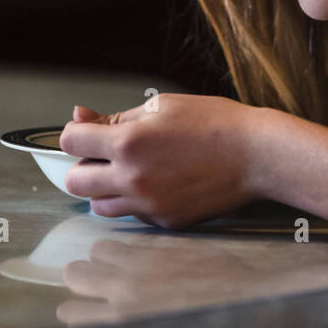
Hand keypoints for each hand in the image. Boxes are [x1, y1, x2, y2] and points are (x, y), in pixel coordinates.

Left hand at [58, 94, 260, 228]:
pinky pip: (134, 216)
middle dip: (83, 166)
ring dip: (104, 190)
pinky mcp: (166, 221)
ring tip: (130, 172)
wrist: (258, 155)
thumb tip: (79, 115)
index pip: (69, 141)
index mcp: (129, 142)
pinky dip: (136, 203)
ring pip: (99, 207)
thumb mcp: (162, 106)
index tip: (87, 132)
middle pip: (74, 182)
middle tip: (104, 155)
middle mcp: (133, 178)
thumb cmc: (214, 123)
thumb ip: (115, 117)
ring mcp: (149, 205)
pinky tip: (160, 184)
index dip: (75, 133)